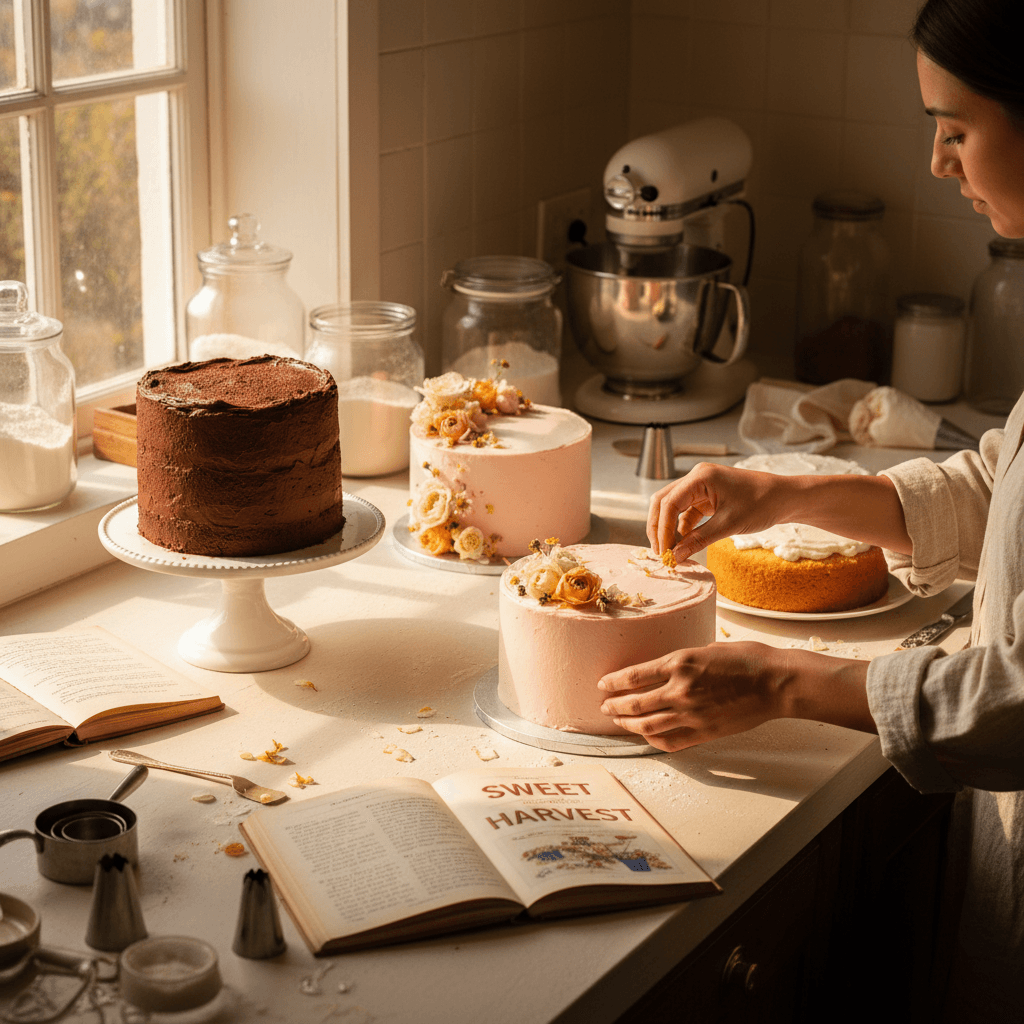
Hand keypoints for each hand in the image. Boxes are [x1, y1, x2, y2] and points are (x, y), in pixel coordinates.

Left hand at [598, 642, 874, 752]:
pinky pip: (671, 741)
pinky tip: (647, 736)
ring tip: (617, 722)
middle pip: (635, 704)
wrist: (776, 683)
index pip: (634, 676)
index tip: (603, 685)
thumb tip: (662, 671)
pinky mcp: (704, 732)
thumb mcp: (706, 649)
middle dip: (615, 706)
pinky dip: (654, 740)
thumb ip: (681, 662)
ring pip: (648, 725)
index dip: (614, 682)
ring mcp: (691, 714)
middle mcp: (681, 690)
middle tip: (604, 706)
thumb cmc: (747, 659)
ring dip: (628, 725)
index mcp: (680, 663)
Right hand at [647, 463, 789, 558]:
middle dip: (658, 527)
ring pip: (672, 508)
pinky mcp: (705, 497)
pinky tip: (683, 545)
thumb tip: (676, 556)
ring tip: (670, 553)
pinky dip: (681, 529)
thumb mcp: (730, 525)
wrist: (785, 498)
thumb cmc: (762, 504)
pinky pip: (685, 513)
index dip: (661, 528)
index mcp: (700, 477)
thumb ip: (700, 540)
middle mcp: (696, 478)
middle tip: (659, 552)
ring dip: (668, 529)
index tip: (663, 551)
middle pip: (663, 501)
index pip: (669, 502)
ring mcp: (700, 487)